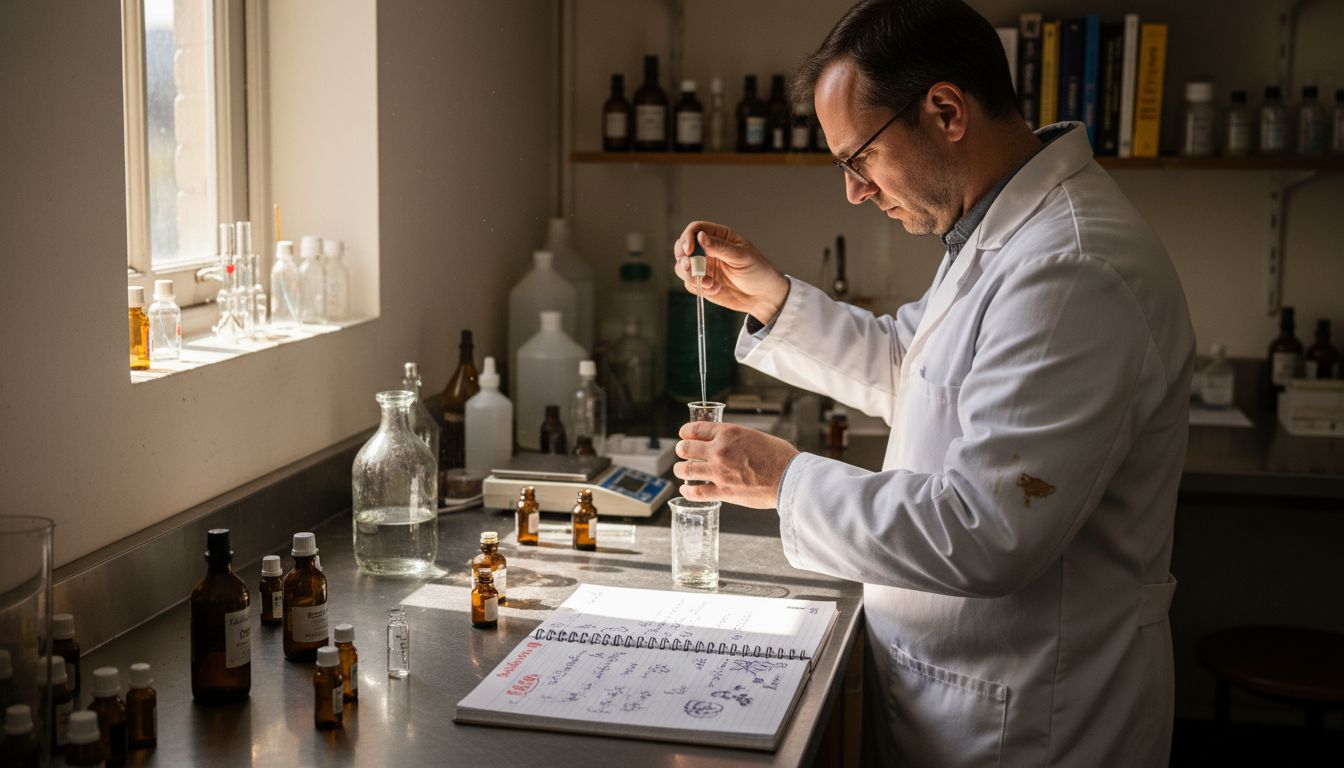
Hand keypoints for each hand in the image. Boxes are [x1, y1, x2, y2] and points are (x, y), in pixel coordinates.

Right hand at [673, 221, 790, 324]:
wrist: (763, 296)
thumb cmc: (758, 271)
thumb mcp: (742, 256)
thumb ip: (720, 247)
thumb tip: (700, 236)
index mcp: (720, 237)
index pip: (696, 229)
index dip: (687, 237)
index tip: (689, 250)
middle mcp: (708, 250)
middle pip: (682, 247)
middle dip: (682, 257)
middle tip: (688, 267)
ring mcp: (704, 267)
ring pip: (682, 267)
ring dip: (690, 275)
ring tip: (708, 282)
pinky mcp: (703, 284)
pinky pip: (690, 284)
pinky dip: (699, 287)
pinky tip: (715, 289)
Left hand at [673, 421, 798, 508]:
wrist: (789, 477)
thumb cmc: (778, 456)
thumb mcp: (754, 436)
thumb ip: (735, 439)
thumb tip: (724, 444)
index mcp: (728, 432)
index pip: (695, 428)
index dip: (685, 432)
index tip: (684, 435)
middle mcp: (719, 450)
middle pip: (685, 448)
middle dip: (681, 450)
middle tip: (682, 453)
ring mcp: (719, 472)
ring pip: (685, 470)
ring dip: (680, 470)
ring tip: (681, 470)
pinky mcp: (723, 491)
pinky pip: (696, 492)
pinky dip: (687, 490)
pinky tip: (685, 489)